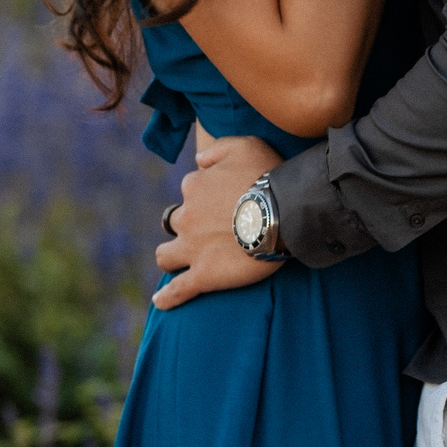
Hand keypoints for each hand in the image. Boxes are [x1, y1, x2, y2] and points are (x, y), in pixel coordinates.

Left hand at [152, 136, 282, 310]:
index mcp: (195, 187)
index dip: (206, 195)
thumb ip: (218, 149)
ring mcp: (192, 248)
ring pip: (166, 255)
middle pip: (175, 222)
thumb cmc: (269, 176)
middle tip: (209, 231)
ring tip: (181, 260)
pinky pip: (177, 290)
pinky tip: (161, 301)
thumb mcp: (246, 145)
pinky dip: (167, 297)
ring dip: (171, 256)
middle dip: (186, 226)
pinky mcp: (203, 275)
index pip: (191, 190)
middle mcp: (187, 217)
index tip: (224, 201)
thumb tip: (198, 160)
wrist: (284, 213)